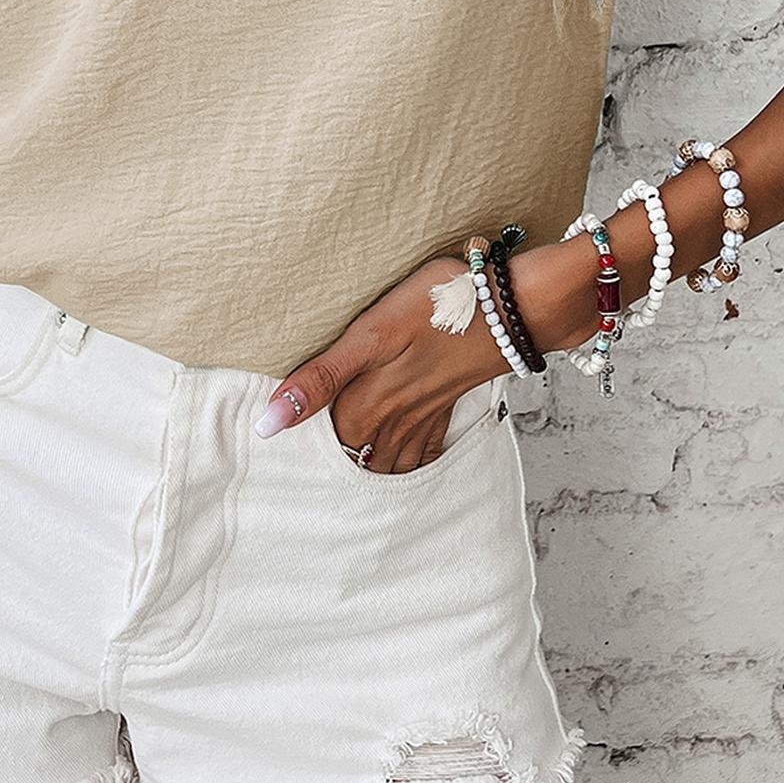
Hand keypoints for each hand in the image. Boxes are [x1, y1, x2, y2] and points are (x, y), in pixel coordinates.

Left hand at [253, 242, 591, 471]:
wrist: (513, 307)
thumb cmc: (439, 308)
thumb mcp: (370, 335)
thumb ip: (320, 378)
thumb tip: (270, 423)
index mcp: (369, 405)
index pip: (321, 442)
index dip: (297, 445)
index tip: (276, 451)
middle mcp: (395, 420)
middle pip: (352, 457)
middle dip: (329, 464)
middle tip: (300, 469)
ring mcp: (424, 416)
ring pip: (387, 463)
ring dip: (366, 470)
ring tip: (343, 475)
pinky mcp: (446, 405)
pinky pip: (422, 452)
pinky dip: (407, 465)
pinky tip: (399, 465)